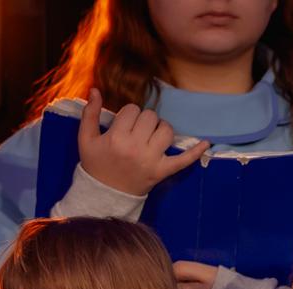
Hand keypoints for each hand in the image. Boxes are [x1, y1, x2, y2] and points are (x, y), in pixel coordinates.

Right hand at [77, 88, 208, 197]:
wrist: (105, 193)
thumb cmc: (96, 163)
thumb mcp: (86, 138)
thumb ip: (90, 113)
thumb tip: (95, 90)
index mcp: (117, 137)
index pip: (132, 110)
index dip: (128, 114)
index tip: (124, 124)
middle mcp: (136, 147)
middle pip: (150, 117)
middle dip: (144, 120)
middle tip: (137, 131)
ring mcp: (152, 160)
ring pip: (166, 131)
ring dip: (161, 128)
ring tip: (153, 135)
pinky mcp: (163, 171)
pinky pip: (183, 160)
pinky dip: (196, 152)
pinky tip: (206, 143)